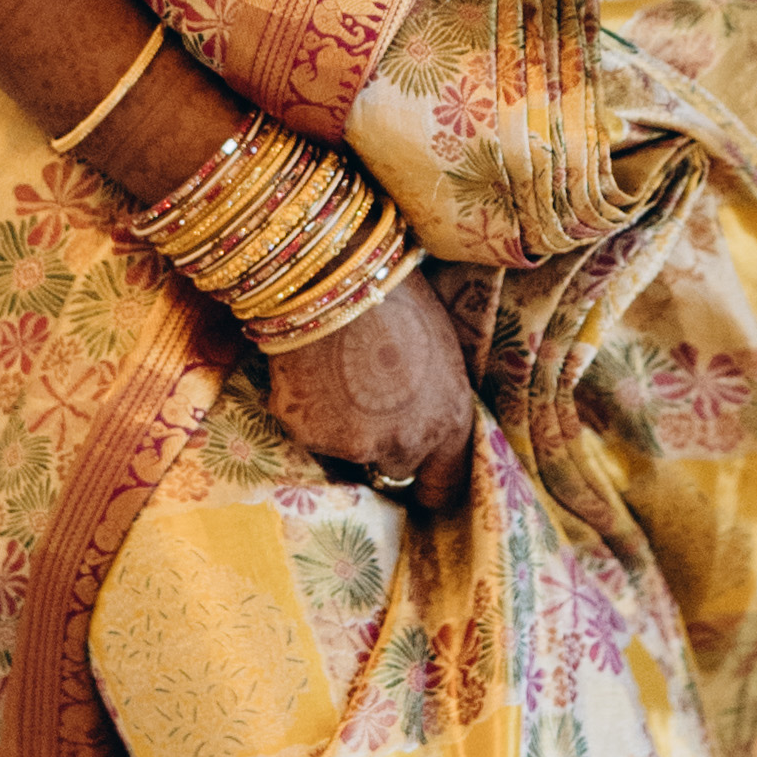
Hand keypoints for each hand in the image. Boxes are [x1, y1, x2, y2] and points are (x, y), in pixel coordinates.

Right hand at [267, 263, 479, 508]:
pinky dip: (308, 408)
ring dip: (343, 424)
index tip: (423, 478)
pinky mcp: (307, 432)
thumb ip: (435, 403)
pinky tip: (311, 369)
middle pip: (395, 468)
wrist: (337, 272)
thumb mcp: (441, 356)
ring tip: (338, 372)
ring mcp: (353, 443)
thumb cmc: (399, 297)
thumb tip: (423, 423)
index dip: (432, 479)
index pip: (445, 483)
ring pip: (347, 449)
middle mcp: (404, 444)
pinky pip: (309, 428)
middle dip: (385, 443)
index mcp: (449, 421)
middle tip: (371, 399)